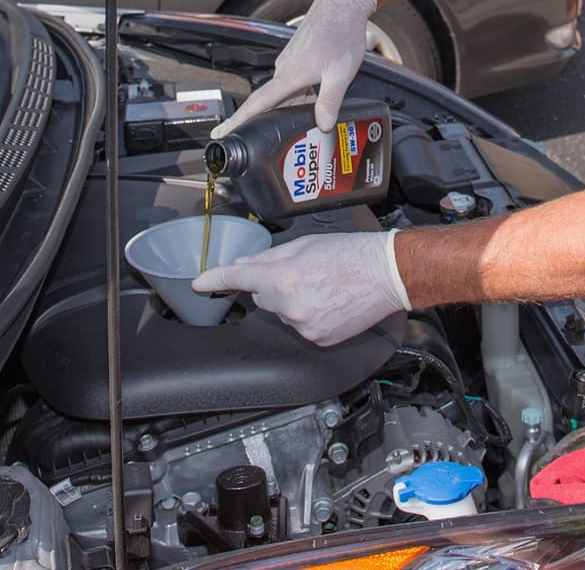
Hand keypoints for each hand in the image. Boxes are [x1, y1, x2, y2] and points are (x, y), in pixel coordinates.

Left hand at [191, 230, 410, 345]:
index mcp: (283, 277)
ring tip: (320, 286)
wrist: (386, 274)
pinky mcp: (317, 339)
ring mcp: (303, 326)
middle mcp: (290, 305)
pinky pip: (299, 326)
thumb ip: (268, 258)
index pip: (238, 279)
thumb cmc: (350, 254)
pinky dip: (307, 315)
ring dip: (292, 301)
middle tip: (302, 273)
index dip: (215, 280)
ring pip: (281, 313)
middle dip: (274, 285)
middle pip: (262, 297)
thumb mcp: (303, 245)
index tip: (198, 284)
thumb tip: (243, 266)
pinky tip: (327, 302)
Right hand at [211, 0, 376, 137]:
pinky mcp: (294, 59)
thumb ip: (330, 101)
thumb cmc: (340, 34)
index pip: (257, 103)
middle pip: (268, 103)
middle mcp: (283, 69)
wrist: (341, 5)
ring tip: (306, 116)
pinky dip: (298, 94)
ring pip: (283, 94)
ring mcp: (287, 63)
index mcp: (289, 75)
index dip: (237, 120)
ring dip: (291, 106)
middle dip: (267, 121)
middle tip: (267, 139)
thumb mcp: (341, 73)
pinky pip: (290, 83)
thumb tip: (323, 124)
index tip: (220, 132)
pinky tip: (314, 96)